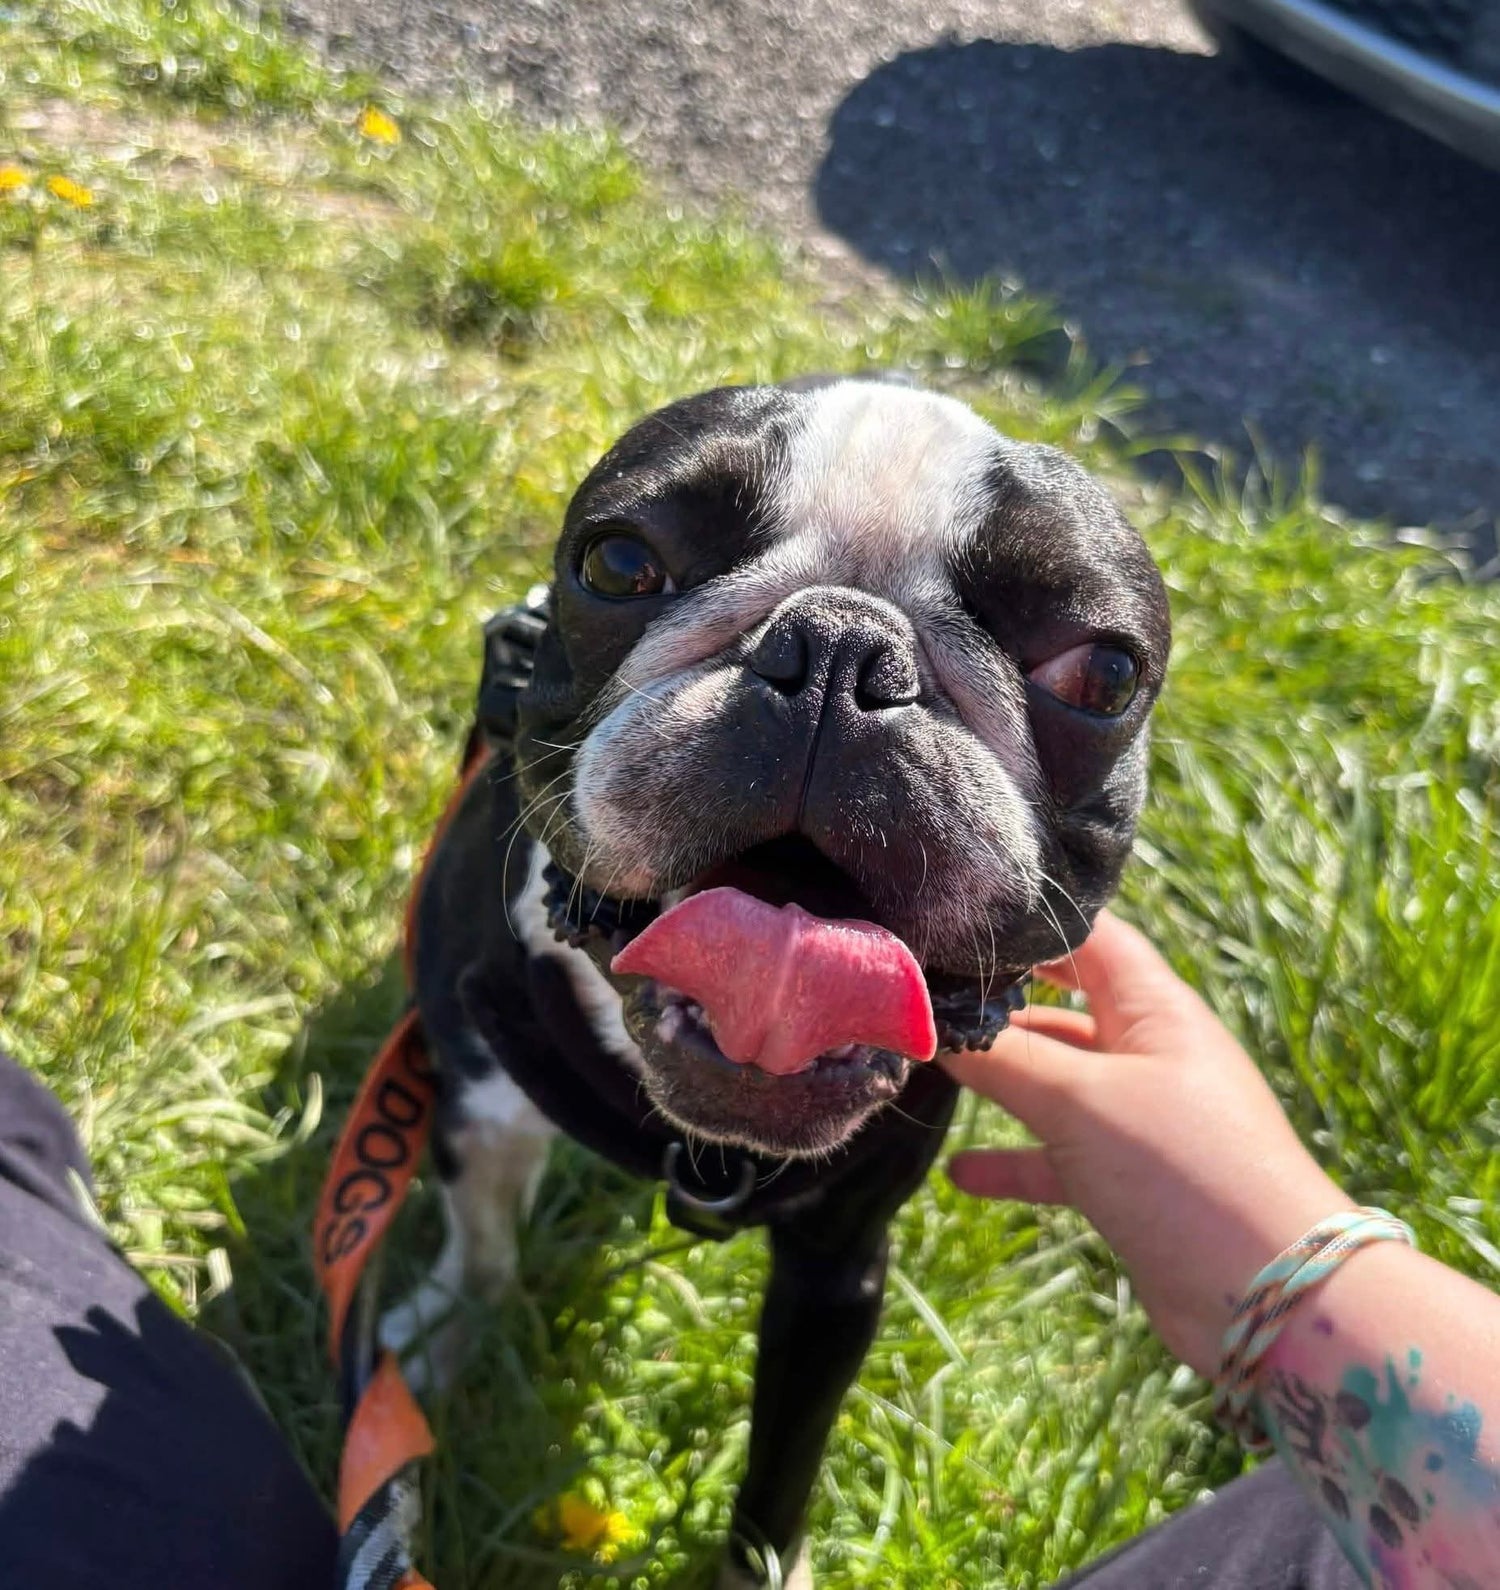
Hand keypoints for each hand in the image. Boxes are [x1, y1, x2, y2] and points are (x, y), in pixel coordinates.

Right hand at [939, 910, 1353, 1376]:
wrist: (1271, 1298)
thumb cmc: (1180, 1169)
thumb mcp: (1080, 1102)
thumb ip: (1002, 1058)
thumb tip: (927, 1021)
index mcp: (1156, 1009)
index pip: (1089, 936)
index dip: (1028, 921)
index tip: (957, 919)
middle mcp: (1151, 1053)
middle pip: (1065, 1007)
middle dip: (1001, 1002)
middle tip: (926, 997)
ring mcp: (1142, 1119)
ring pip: (1058, 1083)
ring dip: (1004, 1080)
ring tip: (932, 1072)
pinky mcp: (1134, 1182)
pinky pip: (1061, 1155)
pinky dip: (1015, 1159)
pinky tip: (962, 1173)